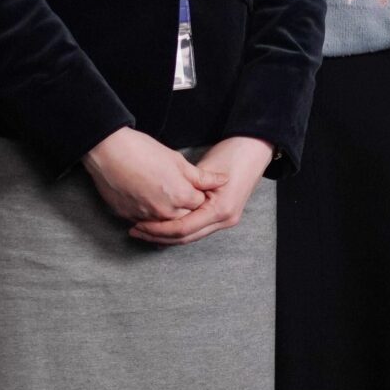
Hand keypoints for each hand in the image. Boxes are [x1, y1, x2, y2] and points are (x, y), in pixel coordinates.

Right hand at [84, 126, 217, 222]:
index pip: (200, 205)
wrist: (108, 152)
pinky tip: (150, 205)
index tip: (198, 189)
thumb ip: (202, 176)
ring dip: (169, 218)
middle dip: (188, 211)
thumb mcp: (178, 161)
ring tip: (166, 201)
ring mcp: (145, 216)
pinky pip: (145, 223)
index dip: (200, 197)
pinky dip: (150, 219)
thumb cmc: (144, 152)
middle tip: (182, 196)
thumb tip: (224, 180)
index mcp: (181, 196)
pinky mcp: (127, 216)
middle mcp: (164, 211)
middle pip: (185, 218)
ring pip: (164, 225)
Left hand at [128, 136, 273, 246]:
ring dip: (166, 236)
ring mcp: (226, 221)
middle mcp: (225, 220)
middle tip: (135, 230)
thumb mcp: (205, 169)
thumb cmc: (232, 155)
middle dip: (158, 236)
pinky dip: (178, 231)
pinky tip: (161, 230)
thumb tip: (160, 203)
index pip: (183, 228)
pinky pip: (196, 230)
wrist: (254, 151)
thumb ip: (186, 189)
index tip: (138, 224)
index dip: (158, 229)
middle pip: (185, 238)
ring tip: (144, 231)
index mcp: (220, 210)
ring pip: (190, 237)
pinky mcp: (222, 217)